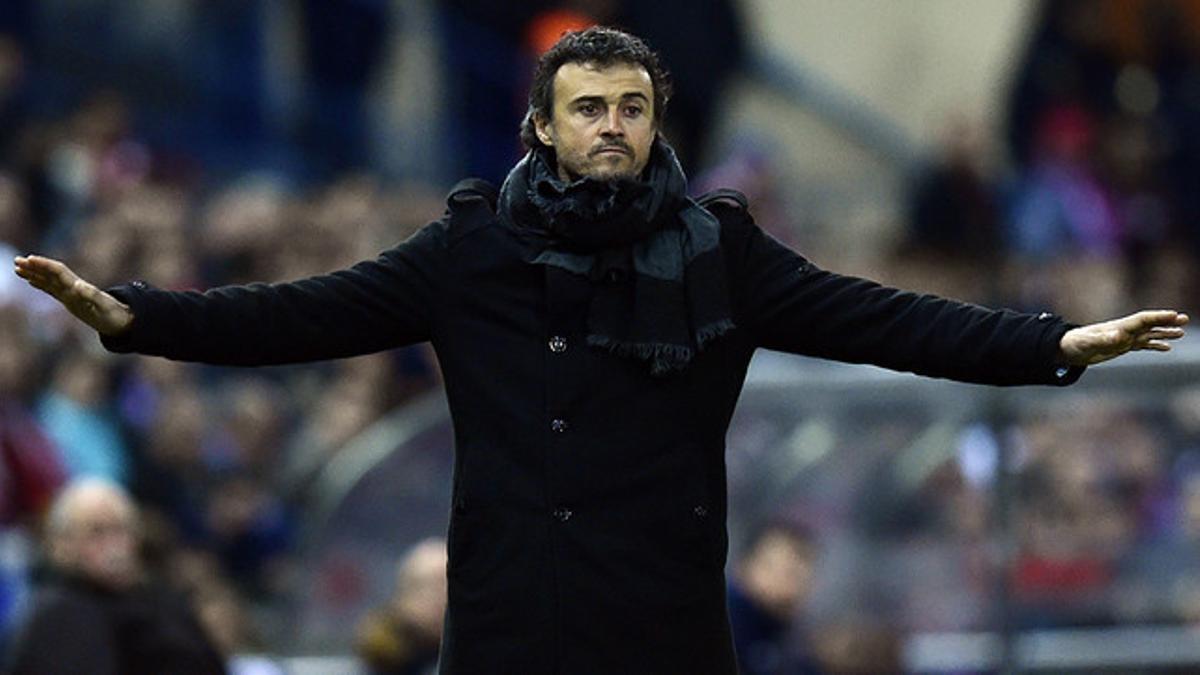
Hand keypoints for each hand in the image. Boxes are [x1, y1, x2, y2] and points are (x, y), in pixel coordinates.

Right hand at [13, 254, 133, 335]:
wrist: (122, 321)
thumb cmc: (114, 314)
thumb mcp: (104, 306)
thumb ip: (92, 295)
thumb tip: (77, 286)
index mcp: (78, 287)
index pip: (58, 272)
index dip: (45, 265)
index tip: (30, 259)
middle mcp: (73, 288)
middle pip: (51, 274)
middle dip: (35, 267)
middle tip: (17, 261)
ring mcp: (70, 294)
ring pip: (48, 280)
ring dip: (34, 273)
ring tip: (18, 268)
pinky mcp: (70, 300)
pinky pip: (51, 289)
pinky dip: (40, 283)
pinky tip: (31, 280)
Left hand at [1059, 310, 1188, 365]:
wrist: (1068, 348)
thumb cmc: (1076, 343)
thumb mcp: (1089, 342)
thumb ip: (1103, 338)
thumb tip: (1118, 336)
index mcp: (1118, 327)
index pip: (1142, 319)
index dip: (1158, 317)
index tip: (1174, 315)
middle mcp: (1124, 330)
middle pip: (1149, 324)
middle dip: (1166, 321)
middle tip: (1184, 319)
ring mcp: (1124, 338)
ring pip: (1149, 334)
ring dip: (1164, 333)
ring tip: (1181, 333)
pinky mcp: (1121, 346)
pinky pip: (1142, 345)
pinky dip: (1155, 345)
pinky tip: (1167, 348)